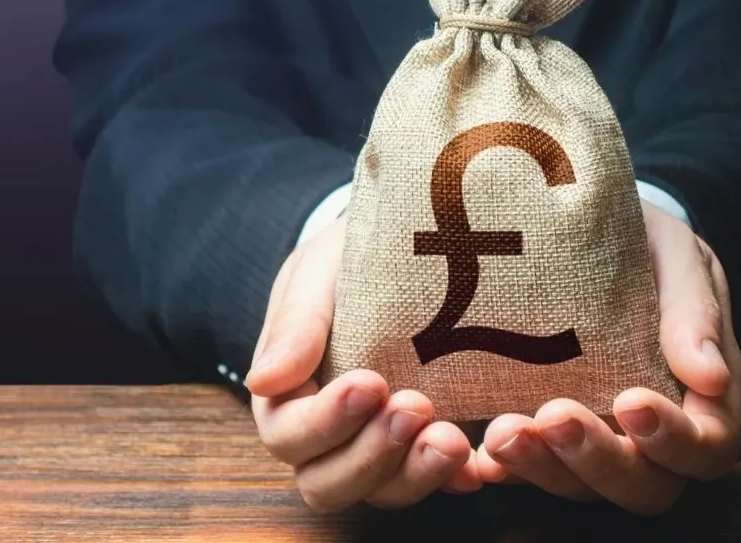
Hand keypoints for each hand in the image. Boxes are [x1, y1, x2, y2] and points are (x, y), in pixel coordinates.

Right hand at [245, 216, 480, 512]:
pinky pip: (441, 483)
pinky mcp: (427, 446)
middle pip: (327, 483)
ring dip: (414, 474)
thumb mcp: (315, 276)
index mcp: (286, 397)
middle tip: (415, 407)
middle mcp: (327, 436)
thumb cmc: (343, 264)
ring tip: (451, 439)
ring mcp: (378, 447)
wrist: (398, 248)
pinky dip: (458, 478)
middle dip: (371, 456)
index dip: (325, 422)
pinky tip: (480, 461)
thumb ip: (294, 326)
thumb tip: (261, 381)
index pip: (288, 435)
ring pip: (382, 493)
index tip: (369, 383)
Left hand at [475, 201, 740, 515]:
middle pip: (642, 485)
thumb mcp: (679, 259)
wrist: (584, 229)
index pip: (705, 448)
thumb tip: (712, 376)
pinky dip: (503, 469)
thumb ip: (695, 312)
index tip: (631, 402)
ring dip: (542, 467)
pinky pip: (524, 469)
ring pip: (579, 484)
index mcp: (699, 400)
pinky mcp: (541, 435)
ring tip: (503, 433)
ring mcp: (594, 440)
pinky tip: (478, 456)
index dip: (674, 441)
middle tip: (555, 417)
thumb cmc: (647, 249)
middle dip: (597, 459)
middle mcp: (649, 436)